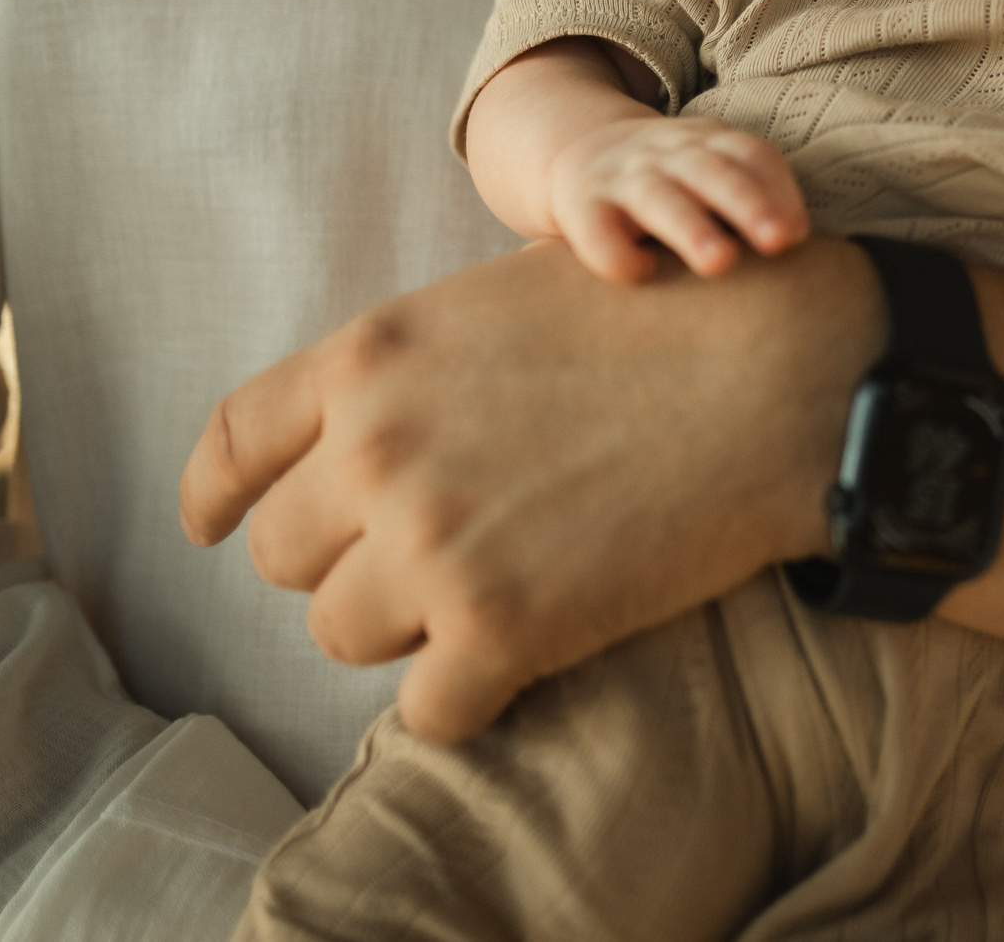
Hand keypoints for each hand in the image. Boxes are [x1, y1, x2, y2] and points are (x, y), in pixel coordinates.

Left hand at [179, 237, 881, 740]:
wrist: (789, 377)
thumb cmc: (675, 317)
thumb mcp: (512, 295)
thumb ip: (420, 362)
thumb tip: (372, 423)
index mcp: (371, 359)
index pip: (235, 443)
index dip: (215, 496)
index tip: (213, 527)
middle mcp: (376, 452)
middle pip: (286, 555)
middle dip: (349, 560)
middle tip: (437, 553)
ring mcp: (430, 546)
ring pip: (346, 634)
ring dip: (408, 628)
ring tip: (494, 593)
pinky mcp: (499, 631)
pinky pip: (429, 709)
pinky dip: (471, 696)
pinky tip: (526, 657)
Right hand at [547, 115, 809, 282]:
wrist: (577, 151)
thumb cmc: (668, 180)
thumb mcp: (708, 171)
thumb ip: (750, 196)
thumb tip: (801, 245)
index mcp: (708, 143)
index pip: (750, 154)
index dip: (777, 189)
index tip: (797, 233)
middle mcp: (667, 154)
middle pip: (711, 170)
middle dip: (748, 203)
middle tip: (779, 239)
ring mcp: (622, 177)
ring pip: (658, 197)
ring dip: (690, 226)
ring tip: (720, 262)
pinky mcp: (580, 207)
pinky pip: (598, 230)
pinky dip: (618, 252)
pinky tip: (641, 272)